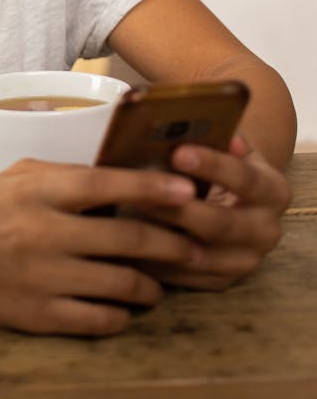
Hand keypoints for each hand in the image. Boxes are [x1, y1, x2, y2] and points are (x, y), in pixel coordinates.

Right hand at [0, 158, 200, 335]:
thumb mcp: (21, 175)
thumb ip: (69, 173)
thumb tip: (126, 174)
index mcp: (39, 191)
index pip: (104, 184)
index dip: (150, 186)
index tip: (186, 189)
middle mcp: (42, 233)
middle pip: (124, 238)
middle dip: (171, 243)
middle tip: (196, 245)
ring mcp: (41, 277)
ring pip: (120, 284)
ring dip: (152, 285)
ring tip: (162, 282)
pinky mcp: (37, 315)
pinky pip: (98, 319)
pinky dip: (121, 315)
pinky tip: (126, 307)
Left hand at [136, 136, 291, 290]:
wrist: (235, 199)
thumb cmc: (220, 163)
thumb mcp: (226, 145)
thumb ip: (212, 133)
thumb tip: (180, 117)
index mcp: (272, 191)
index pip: (245, 179)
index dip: (212, 166)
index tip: (178, 152)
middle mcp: (266, 231)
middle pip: (221, 225)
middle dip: (178, 208)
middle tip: (141, 190)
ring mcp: (244, 262)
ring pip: (198, 256)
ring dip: (161, 237)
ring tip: (126, 215)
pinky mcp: (220, 282)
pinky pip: (183, 278)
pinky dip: (154, 261)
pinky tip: (126, 244)